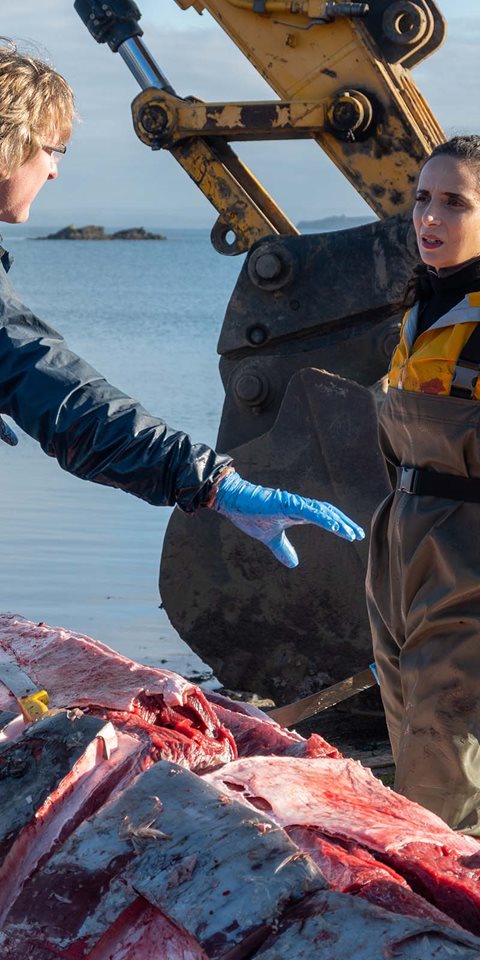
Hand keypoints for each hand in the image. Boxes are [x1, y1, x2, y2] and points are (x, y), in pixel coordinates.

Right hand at [213, 471, 364, 568]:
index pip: (324, 516)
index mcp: (297, 512)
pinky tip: (334, 525)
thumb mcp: (270, 538)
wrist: (232, 501)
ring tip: (351, 532)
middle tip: (360, 534)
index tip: (353, 535)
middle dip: (344, 523)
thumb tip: (294, 564)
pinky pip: (309, 510)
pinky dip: (323, 517)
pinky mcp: (285, 502)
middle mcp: (298, 505)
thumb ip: (283, 548)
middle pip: (328, 512)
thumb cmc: (249, 514)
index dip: (339, 525)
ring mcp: (292, 502)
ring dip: (337, 521)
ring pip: (321, 511)